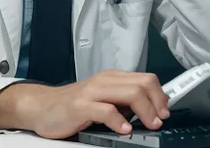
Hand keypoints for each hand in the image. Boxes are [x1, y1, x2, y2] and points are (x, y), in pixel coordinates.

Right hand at [0, 70, 169, 139]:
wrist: (42, 107)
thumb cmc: (73, 105)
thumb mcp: (102, 99)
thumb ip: (123, 102)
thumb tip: (151, 110)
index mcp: (112, 78)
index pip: (145, 78)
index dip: (161, 95)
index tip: (167, 111)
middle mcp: (104, 81)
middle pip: (142, 84)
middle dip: (157, 103)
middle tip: (160, 120)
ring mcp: (92, 92)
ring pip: (129, 93)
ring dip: (145, 111)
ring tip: (149, 125)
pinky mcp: (80, 106)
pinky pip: (106, 110)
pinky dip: (119, 121)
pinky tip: (124, 130)